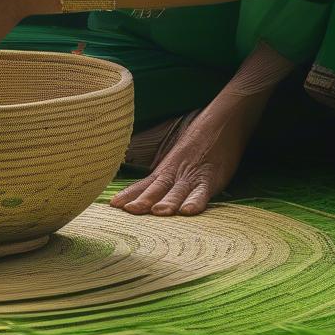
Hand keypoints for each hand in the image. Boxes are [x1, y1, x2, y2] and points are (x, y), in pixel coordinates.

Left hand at [109, 89, 269, 215]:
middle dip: (142, 201)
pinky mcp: (211, 178)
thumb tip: (148, 192)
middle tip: (127, 211)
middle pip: (156, 188)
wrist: (221, 122)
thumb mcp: (178, 160)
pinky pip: (202, 192)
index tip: (113, 204)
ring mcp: (193, 175)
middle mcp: (176, 173)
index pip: (145, 184)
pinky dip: (195, 201)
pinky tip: (187, 211)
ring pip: (177, 191)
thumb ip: (165, 178)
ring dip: (167, 202)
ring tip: (157, 212)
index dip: (130, 194)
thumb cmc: (199, 143)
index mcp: (167, 169)